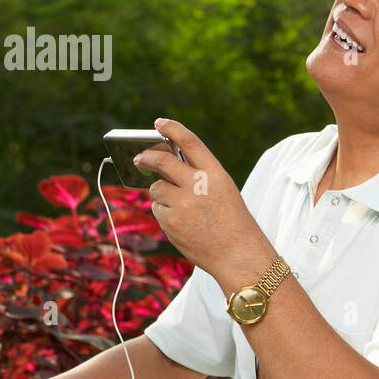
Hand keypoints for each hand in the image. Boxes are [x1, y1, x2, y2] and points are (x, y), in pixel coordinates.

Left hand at [137, 118, 275, 285]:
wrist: (238, 254)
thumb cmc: (233, 223)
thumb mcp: (223, 191)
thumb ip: (199, 176)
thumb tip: (167, 166)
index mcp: (216, 174)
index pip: (190, 142)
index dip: (172, 129)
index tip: (159, 123)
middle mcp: (198, 184)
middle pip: (161, 161)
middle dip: (147, 157)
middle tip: (140, 158)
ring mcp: (182, 203)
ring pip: (156, 189)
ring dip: (162, 195)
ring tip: (182, 210)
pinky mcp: (170, 221)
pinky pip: (157, 209)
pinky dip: (164, 213)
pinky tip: (182, 223)